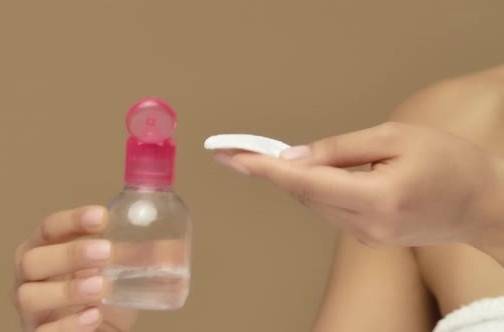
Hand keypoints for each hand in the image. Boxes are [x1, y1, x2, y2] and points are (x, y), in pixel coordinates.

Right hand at [11, 206, 136, 331]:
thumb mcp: (118, 273)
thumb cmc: (101, 297)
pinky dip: (68, 324)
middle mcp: (30, 278)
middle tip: (106, 251)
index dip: (72, 220)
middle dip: (69, 254)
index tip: (102, 216)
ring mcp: (31, 310)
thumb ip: (136, 257)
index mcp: (45, 250)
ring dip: (67, 289)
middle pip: (32, 260)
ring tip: (101, 286)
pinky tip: (93, 315)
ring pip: (30, 296)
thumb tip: (172, 247)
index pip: (49, 228)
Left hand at [214, 122, 503, 248]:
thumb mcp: (395, 137)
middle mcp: (367, 225)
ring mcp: (368, 237)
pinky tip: (314, 174)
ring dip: (294, 179)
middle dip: (272, 171)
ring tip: (270, 160)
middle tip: (240, 152)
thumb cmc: (450, 162)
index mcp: (376, 198)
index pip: (304, 182)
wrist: (485, 203)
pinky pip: (331, 210)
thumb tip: (295, 157)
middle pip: (305, 194)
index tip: (232, 158)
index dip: (264, 168)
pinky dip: (316, 190)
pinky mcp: (370, 238)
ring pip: (314, 203)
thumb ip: (341, 148)